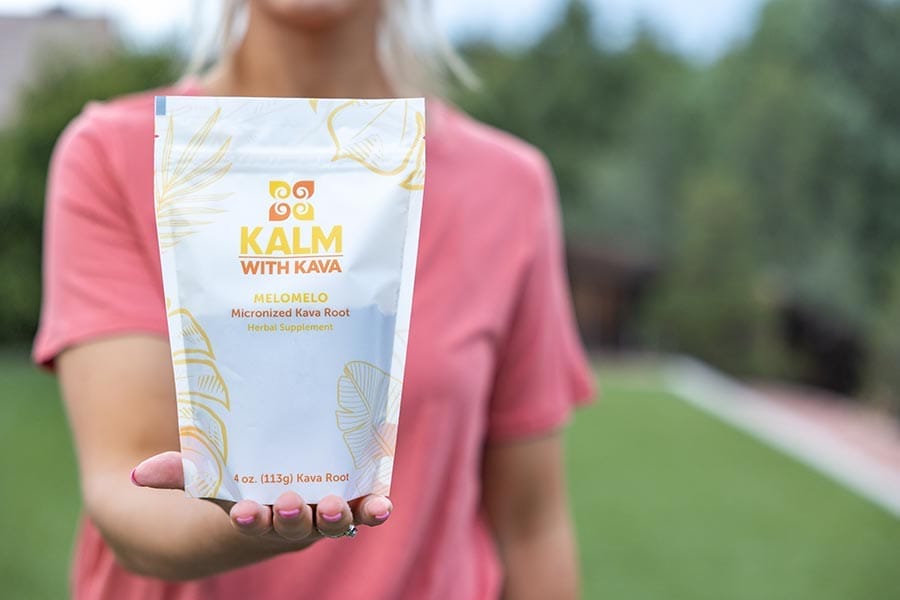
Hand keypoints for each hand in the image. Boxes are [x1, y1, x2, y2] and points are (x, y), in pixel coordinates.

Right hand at [131, 451, 391, 546]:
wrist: (268, 500)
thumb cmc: (233, 484)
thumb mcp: (205, 477)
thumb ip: (178, 473)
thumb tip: (138, 473)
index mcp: (255, 517)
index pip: (252, 524)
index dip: (250, 520)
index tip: (244, 510)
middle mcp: (292, 523)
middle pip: (296, 528)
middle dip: (293, 518)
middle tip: (291, 503)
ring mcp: (323, 515)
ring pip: (333, 523)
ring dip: (339, 517)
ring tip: (338, 505)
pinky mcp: (350, 501)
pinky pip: (364, 509)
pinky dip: (374, 510)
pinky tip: (383, 505)